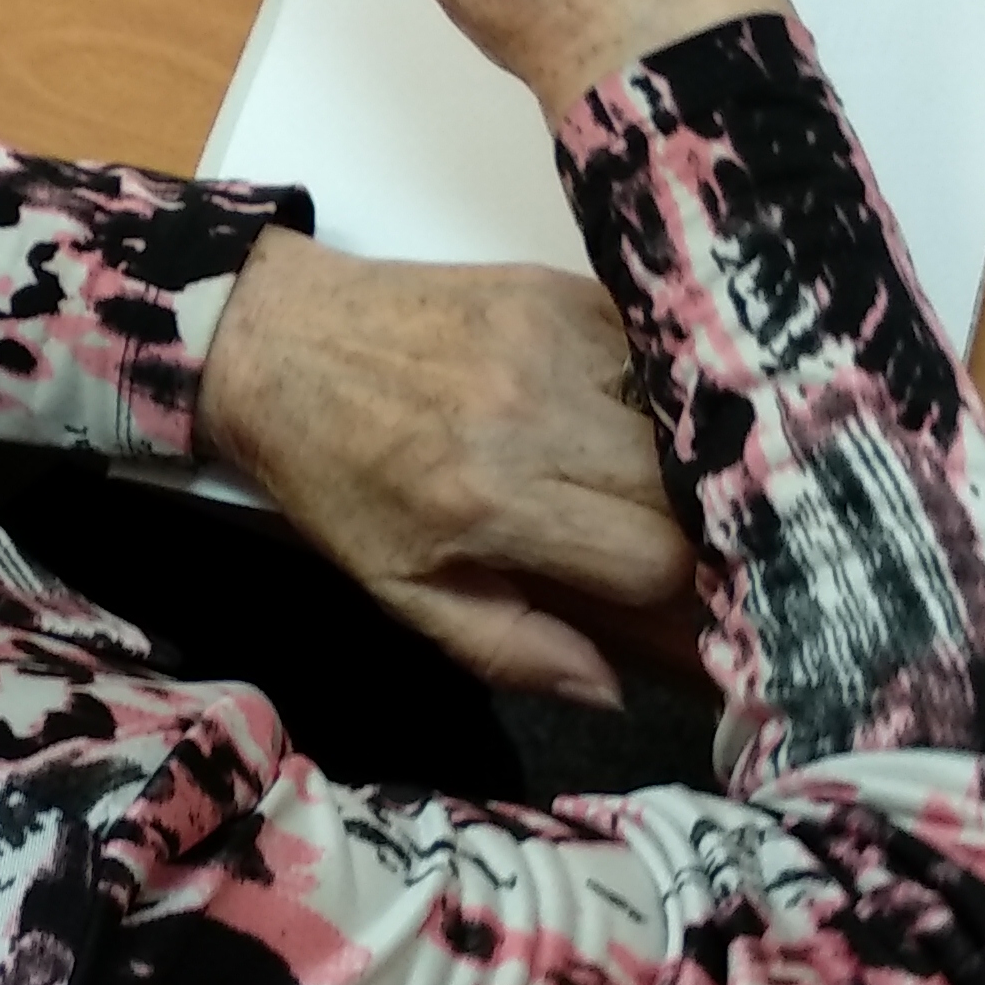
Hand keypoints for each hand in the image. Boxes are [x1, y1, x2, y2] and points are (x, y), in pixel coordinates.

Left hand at [198, 230, 689, 707]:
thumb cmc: (337, 476)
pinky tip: (641, 417)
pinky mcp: (564, 292)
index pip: (651, 560)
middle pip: (688, 488)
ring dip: (694, 460)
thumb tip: (610, 692)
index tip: (681, 603)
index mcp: (492, 502)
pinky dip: (665, 395)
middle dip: (704, 529)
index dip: (683, 595)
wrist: (280, 338)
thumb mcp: (401, 588)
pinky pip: (658, 352)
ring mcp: (556, 342)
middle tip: (692, 545)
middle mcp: (535, 417)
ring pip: (687, 417)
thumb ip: (507, 648)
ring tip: (675, 484)